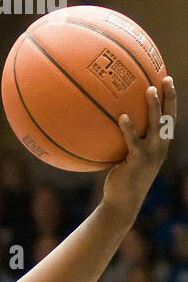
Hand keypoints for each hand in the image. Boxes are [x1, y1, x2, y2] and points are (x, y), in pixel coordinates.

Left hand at [103, 79, 176, 217]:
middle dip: (169, 97)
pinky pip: (134, 141)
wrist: (122, 202)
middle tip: (165, 79)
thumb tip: (110, 124)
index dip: (171, 100)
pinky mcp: (138, 161)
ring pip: (156, 125)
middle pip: (169, 117)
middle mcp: (160, 148)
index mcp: (160, 145)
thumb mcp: (128, 159)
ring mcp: (151, 154)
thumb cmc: (122, 180)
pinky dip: (129, 128)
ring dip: (154, 107)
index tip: (167, 81)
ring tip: (149, 89)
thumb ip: (126, 142)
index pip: (169, 119)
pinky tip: (122, 117)